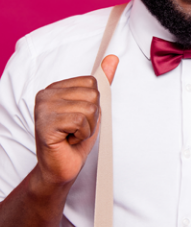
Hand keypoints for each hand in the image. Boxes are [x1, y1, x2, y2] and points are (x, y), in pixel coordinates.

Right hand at [34, 55, 118, 184]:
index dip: (93, 104)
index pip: (91, 82)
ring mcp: (43, 108)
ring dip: (87, 128)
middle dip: (92, 117)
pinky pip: (80, 121)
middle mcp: (46, 94)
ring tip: (72, 135)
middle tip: (76, 130)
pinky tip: (68, 140)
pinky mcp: (45, 124)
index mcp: (55, 88)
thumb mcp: (93, 109)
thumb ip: (102, 83)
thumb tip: (112, 58)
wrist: (61, 168)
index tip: (79, 118)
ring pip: (89, 108)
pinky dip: (81, 135)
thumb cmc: (75, 140)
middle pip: (92, 94)